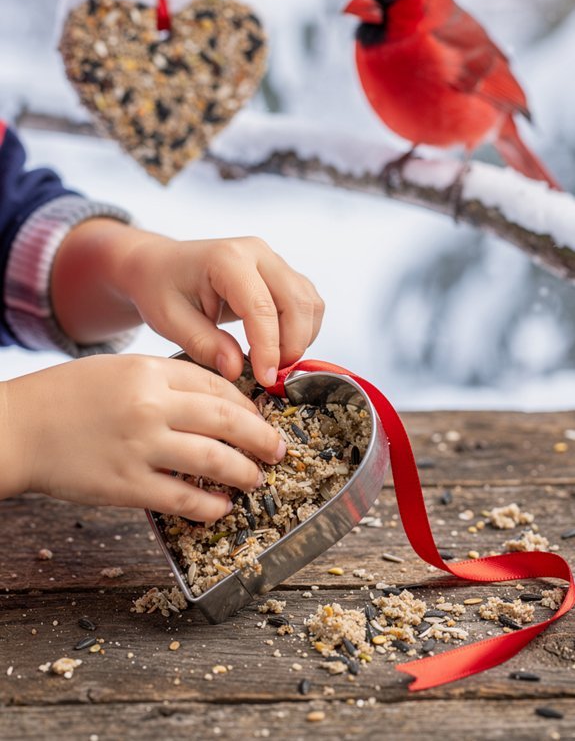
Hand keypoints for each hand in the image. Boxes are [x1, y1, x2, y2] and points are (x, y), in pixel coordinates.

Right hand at [0, 354, 286, 521]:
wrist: (20, 429)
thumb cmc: (67, 397)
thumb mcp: (119, 370)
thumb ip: (165, 381)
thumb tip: (213, 400)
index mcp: (150, 372)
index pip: (216, 385)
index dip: (246, 404)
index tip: (260, 416)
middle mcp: (150, 406)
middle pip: (226, 420)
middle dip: (261, 437)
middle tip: (278, 449)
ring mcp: (139, 447)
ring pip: (213, 460)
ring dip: (244, 472)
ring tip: (256, 479)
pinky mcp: (126, 485)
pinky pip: (182, 498)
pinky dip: (209, 505)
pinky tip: (221, 507)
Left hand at [116, 233, 324, 385]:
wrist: (160, 266)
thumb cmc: (161, 289)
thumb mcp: (170, 321)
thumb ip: (204, 344)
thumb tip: (237, 371)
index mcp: (227, 259)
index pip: (262, 307)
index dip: (268, 348)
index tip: (265, 379)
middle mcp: (257, 252)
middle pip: (297, 302)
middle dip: (291, 345)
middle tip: (271, 377)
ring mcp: (273, 260)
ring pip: (309, 302)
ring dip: (301, 338)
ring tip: (273, 364)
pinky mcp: (282, 273)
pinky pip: (308, 302)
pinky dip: (302, 330)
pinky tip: (279, 348)